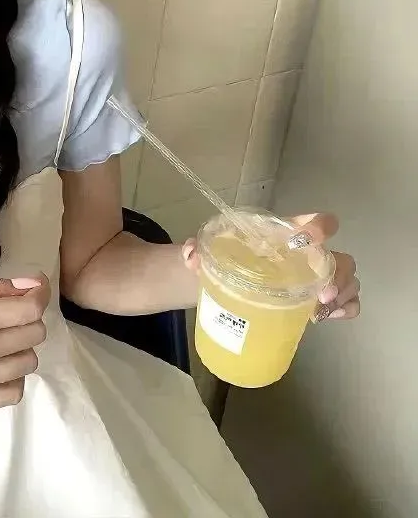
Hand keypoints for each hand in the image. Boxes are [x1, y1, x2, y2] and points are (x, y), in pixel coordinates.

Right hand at [0, 274, 49, 413]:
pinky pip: (13, 392)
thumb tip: (29, 284)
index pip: (29, 308)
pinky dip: (11, 376)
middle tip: (6, 313)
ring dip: (19, 347)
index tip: (33, 288)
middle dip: (26, 318)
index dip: (37, 294)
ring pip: (27, 362)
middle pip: (33, 334)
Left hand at [180, 212, 359, 322]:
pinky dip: (345, 309)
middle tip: (321, 296)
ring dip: (343, 294)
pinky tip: (328, 317)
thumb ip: (197, 250)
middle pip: (339, 257)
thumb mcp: (207, 251)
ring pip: (347, 279)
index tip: (308, 240)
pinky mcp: (315, 299)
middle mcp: (305, 253)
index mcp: (284, 233)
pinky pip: (345, 302)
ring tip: (321, 311)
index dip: (319, 227)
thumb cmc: (220, 258)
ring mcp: (315, 276)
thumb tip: (193, 255)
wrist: (219, 281)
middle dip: (338, 275)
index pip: (313, 222)